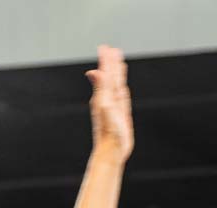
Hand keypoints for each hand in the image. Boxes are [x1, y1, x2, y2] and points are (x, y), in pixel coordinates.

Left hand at [87, 44, 132, 161]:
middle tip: (112, 50)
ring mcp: (115, 107)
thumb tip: (93, 71)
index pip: (106, 73)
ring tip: (119, 63)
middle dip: (112, 64)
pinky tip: (123, 87)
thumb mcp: (104, 106)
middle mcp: (108, 99)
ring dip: (118, 74)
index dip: (106, 61)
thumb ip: (100, 87)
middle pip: (111, 77)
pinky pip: (123, 98)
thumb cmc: (107, 131)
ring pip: (117, 86)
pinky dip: (123, 90)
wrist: (112, 152)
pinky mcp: (122, 116)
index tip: (105, 48)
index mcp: (102, 95)